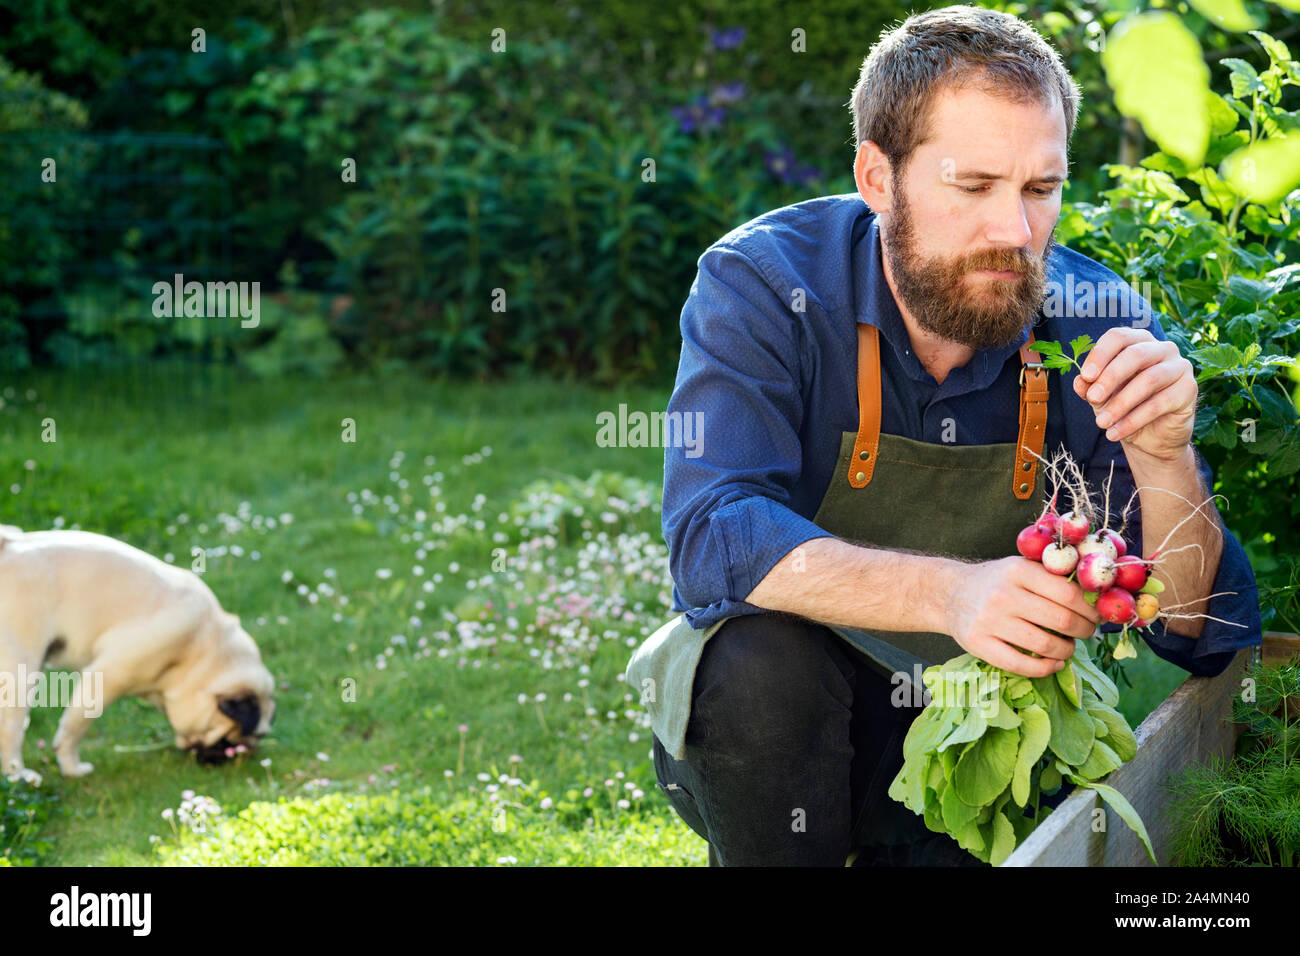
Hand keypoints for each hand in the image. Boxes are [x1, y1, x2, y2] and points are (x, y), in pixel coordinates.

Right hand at [942, 556, 1102, 677]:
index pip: (1069, 593)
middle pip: (1061, 619)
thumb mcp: (1020, 567)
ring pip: (1045, 644)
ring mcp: (988, 620)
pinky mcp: (978, 644)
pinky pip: (1021, 665)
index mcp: (1018, 570)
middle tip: (1086, 632)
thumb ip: (1052, 576)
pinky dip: (1045, 668)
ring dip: (1067, 650)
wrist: (950, 594)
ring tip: (1068, 647)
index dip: (1090, 609)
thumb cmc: (996, 582)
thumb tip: (1098, 596)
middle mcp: (1003, 594)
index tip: (1097, 616)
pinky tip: (1054, 663)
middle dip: (1083, 630)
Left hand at [1072, 328, 1197, 463]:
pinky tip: (1115, 433)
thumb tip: (1079, 381)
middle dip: (1110, 378)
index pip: (1118, 337)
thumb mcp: (1101, 397)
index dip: (1100, 355)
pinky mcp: (1189, 389)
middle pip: (1135, 355)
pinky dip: (1133, 420)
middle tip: (1093, 399)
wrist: (1150, 437)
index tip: (1086, 376)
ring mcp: (1179, 367)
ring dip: (1120, 403)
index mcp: (1138, 341)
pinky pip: (1159, 403)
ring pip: (1148, 380)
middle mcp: (1162, 348)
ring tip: (1101, 422)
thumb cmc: (1124, 407)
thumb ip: (1090, 387)